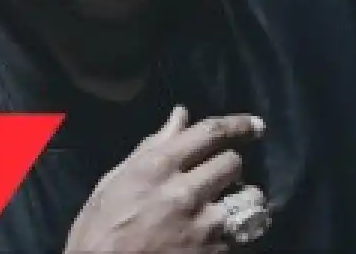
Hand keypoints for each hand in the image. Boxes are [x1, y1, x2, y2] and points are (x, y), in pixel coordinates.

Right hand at [64, 106, 265, 252]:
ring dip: (241, 198)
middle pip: (233, 163)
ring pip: (248, 197)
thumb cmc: (100, 228)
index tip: (255, 125)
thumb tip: (180, 116)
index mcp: (157, 167)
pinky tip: (220, 232)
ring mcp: (203, 226)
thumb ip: (152, 146)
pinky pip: (243, 231)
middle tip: (217, 177)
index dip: (237, 125)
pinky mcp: (215, 252)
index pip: (209, 133)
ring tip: (226, 206)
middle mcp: (185, 192)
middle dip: (228, 166)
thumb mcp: (115, 180)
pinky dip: (237, 229)